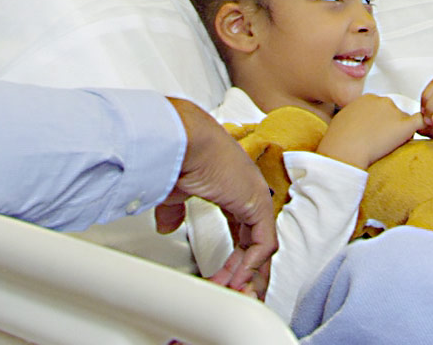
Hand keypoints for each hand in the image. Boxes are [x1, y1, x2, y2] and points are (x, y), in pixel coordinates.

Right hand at [157, 98, 278, 296]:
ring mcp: (256, 198)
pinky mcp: (257, 203)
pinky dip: (251, 265)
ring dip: (248, 275)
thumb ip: (175, 211)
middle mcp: (250, 193)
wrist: (183, 139)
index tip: (222, 278)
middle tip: (234, 293)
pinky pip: (264, 243)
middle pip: (257, 243)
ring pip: (264, 247)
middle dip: (245, 273)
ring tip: (235, 293)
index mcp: (234, 188)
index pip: (244, 232)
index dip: (235, 259)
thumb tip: (168, 227)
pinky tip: (237, 278)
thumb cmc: (179, 154)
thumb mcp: (175, 192)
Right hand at [318, 94, 423, 169]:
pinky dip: (420, 127)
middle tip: (382, 141)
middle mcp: (382, 101)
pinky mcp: (404, 124)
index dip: (380, 121)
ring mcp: (394, 111)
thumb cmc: (338, 139)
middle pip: (393, 112)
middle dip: (390, 125)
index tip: (374, 133)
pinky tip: (411, 137)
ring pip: (405, 120)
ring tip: (389, 146)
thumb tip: (356, 123)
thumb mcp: (342, 120)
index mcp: (367, 98)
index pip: (381, 107)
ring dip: (401, 131)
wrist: (344, 148)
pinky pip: (420, 121)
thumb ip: (353, 117)